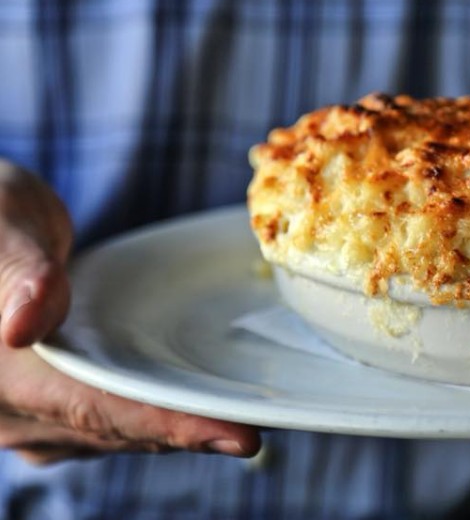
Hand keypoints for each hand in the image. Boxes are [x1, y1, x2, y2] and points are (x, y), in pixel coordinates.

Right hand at [0, 160, 260, 463]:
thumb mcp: (3, 225)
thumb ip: (19, 272)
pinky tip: (196, 410)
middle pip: (114, 429)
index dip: (167, 425)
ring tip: (239, 426)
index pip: (94, 407)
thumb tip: (22, 326)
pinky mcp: (53, 400)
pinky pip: (110, 419)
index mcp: (0, 372)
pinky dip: (155, 415)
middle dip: (187, 434)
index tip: (235, 436)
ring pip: (115, 431)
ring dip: (175, 431)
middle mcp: (12, 406)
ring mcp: (31, 411)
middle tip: (254, 434)